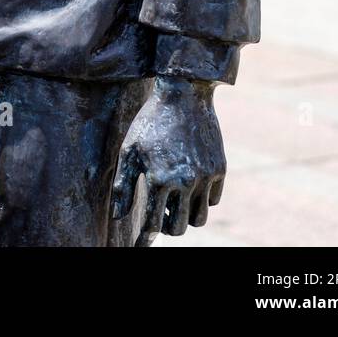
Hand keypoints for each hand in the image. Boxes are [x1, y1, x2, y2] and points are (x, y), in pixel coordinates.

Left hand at [112, 76, 225, 244]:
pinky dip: (201, 200)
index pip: (152, 225)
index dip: (144, 238)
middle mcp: (185, 181)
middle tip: (159, 216)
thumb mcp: (130, 149)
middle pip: (178, 228)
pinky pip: (212, 200)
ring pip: (199, 219)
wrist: (184, 93)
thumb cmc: (150, 121)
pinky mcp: (219, 169)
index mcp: (159, 178)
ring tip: (175, 204)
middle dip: (166, 227)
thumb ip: (123, 185)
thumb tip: (118, 215)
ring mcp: (205, 176)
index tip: (139, 244)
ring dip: (186, 217)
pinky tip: (190, 187)